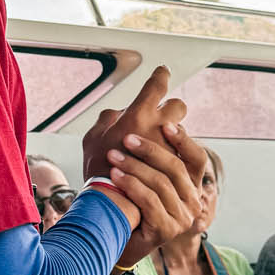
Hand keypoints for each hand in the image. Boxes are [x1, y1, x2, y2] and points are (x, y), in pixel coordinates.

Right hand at [82, 66, 186, 181]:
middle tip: (160, 119)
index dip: (161, 75)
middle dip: (172, 110)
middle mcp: (159, 127)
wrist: (113, 201)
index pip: (157, 83)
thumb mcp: (93, 137)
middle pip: (178, 105)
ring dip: (171, 136)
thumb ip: (108, 119)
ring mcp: (171, 147)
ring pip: (180, 132)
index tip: (163, 73)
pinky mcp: (177, 166)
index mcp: (138, 114)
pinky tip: (160, 164)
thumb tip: (119, 112)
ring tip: (155, 148)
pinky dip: (172, 155)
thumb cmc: (99, 169)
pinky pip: (181, 153)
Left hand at [109, 127, 205, 266]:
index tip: (165, 124)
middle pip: (176, 168)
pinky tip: (115, 175)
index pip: (198, 158)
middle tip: (126, 138)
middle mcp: (192, 202)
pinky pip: (150, 201)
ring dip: (134, 167)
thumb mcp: (143, 174)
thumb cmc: (128, 201)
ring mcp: (181, 219)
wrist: (116, 239)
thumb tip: (156, 120)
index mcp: (192, 186)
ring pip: (161, 184)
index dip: (184, 140)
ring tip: (113, 156)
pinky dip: (131, 185)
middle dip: (149, 150)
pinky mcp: (166, 230)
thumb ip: (152, 155)